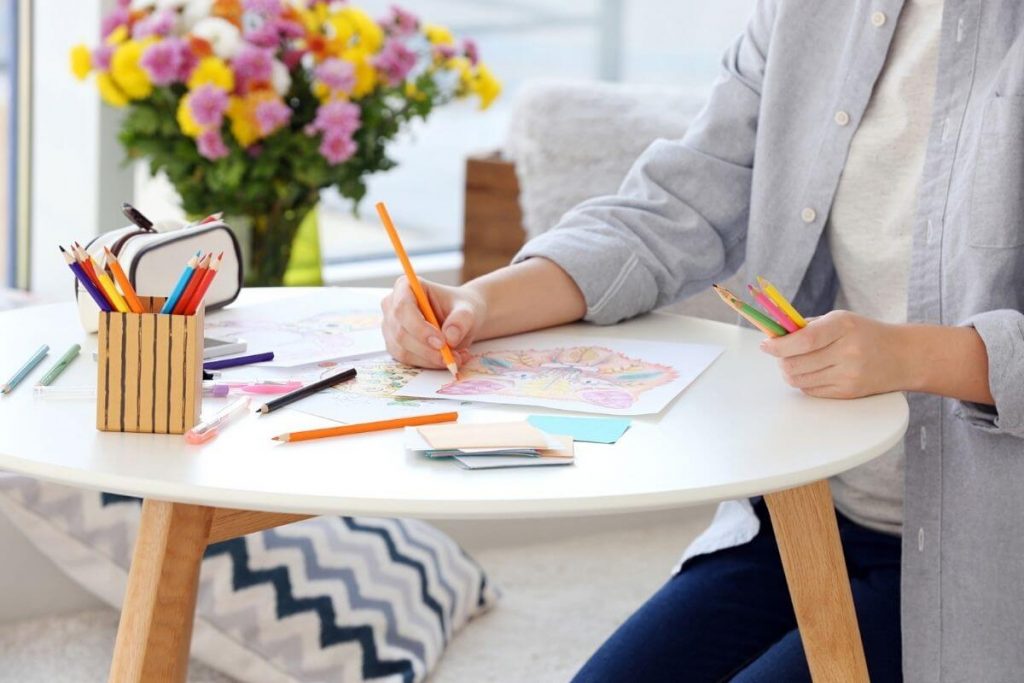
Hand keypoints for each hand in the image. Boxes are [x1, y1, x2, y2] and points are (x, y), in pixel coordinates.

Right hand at [381, 276, 485, 368]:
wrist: (460, 320)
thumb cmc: (459, 308)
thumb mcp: (468, 310)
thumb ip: (461, 320)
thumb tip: (450, 337)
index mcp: (405, 286)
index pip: (403, 307)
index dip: (419, 327)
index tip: (441, 342)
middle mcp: (392, 306)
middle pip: (400, 332)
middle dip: (427, 349)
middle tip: (452, 356)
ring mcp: (390, 327)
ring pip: (402, 350)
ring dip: (430, 359)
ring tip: (456, 357)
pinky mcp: (394, 345)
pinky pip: (407, 360)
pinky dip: (428, 363)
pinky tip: (446, 359)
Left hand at [759, 310, 910, 398]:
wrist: (903, 356)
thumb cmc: (864, 334)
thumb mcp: (839, 320)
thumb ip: (806, 327)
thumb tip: (772, 336)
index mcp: (843, 327)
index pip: (803, 340)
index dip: (779, 345)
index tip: (765, 345)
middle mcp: (848, 352)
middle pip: (795, 364)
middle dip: (781, 359)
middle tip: (781, 352)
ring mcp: (849, 376)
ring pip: (799, 380)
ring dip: (790, 371)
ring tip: (799, 361)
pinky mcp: (848, 393)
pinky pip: (810, 390)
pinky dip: (804, 381)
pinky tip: (815, 371)